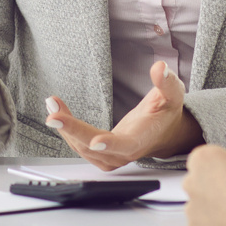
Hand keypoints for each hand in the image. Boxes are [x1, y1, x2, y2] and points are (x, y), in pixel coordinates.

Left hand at [45, 61, 202, 170]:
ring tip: (53, 103)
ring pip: (82, 147)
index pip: (126, 145)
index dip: (111, 144)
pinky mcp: (99, 154)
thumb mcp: (172, 94)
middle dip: (73, 131)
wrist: (162, 132)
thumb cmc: (166, 112)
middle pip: (94, 148)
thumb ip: (167, 82)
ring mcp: (110, 157)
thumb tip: (160, 68)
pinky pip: (79, 144)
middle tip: (53, 117)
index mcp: (142, 139)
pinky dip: (66, 128)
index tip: (95, 141)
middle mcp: (124, 153)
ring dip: (65, 126)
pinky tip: (58, 110)